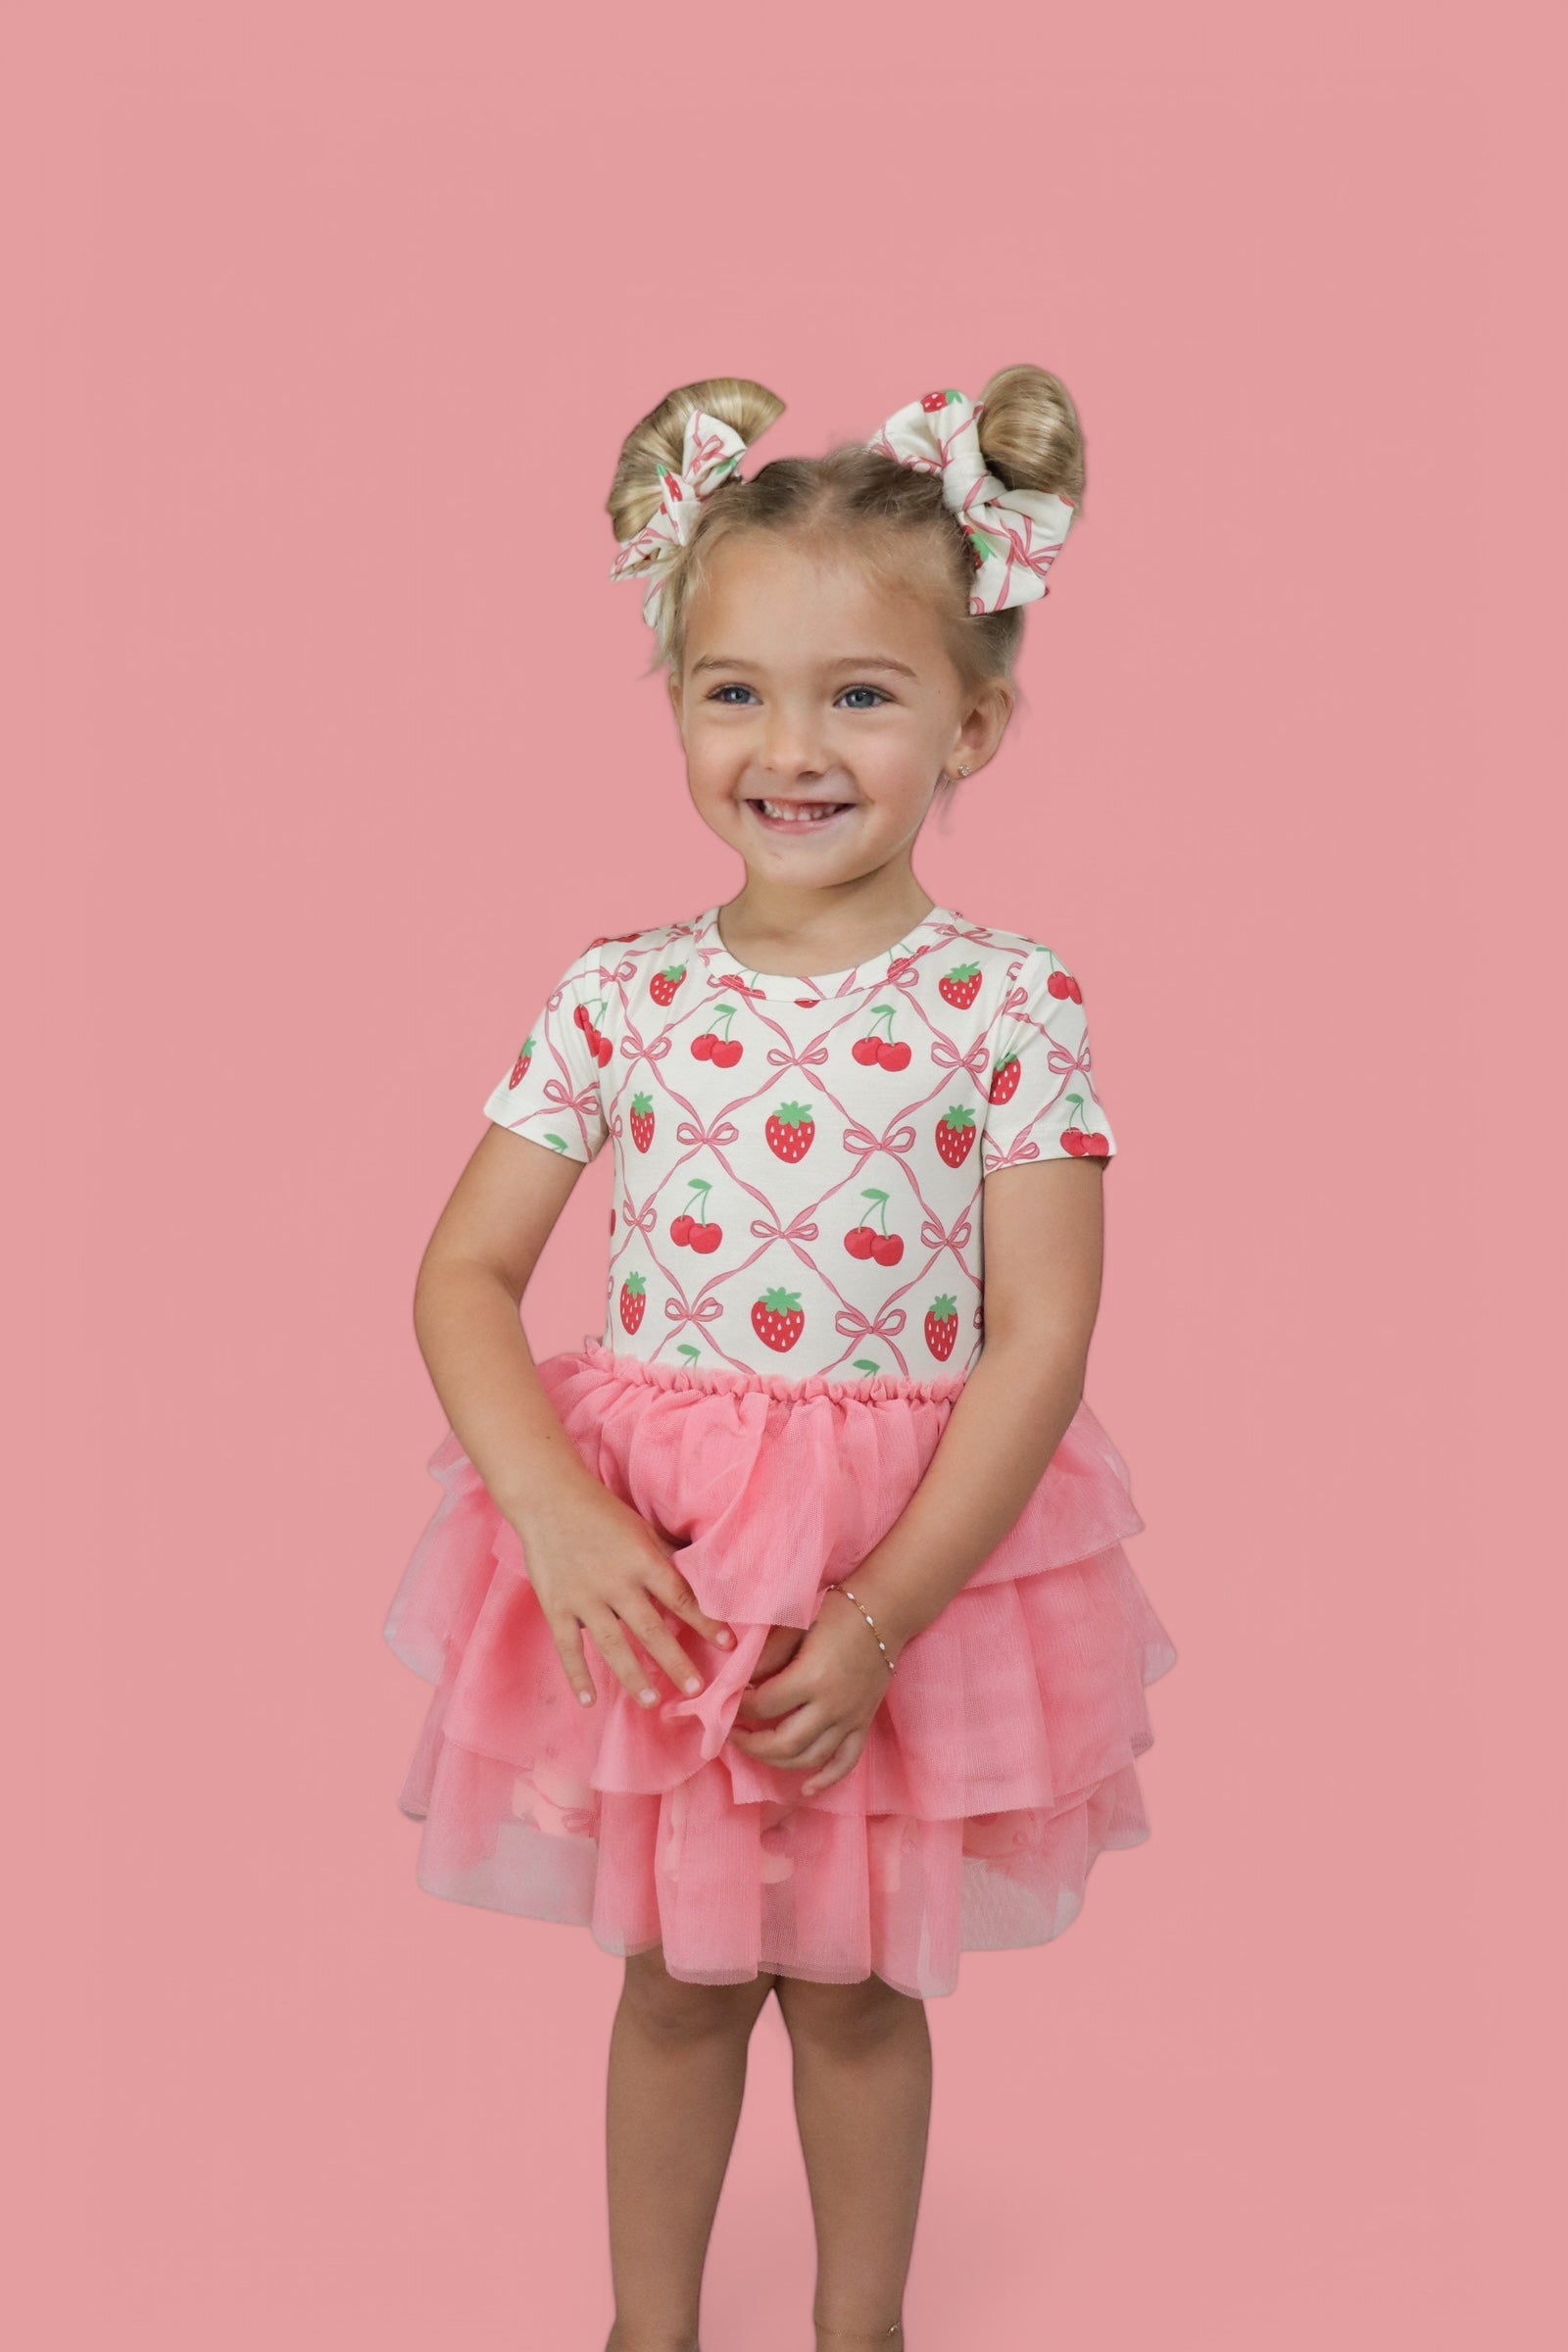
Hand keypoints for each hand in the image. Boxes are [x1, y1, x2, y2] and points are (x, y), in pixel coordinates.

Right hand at [510, 1476, 735, 1710]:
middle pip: (651, 1630)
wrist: (547, 1497)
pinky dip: (577, 1676)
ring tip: (650, 1702)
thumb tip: (697, 1578)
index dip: (706, 1622)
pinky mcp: (556, 1606)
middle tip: (696, 1689)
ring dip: (632, 1676)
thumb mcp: (640, 1528)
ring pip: (613, 1645)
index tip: (728, 1645)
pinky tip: (589, 1702)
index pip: (681, 1598)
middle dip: (675, 1661)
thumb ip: (663, 1557)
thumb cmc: (601, 1511)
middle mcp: (616, 1583)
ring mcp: (584, 1597)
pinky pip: (568, 1648)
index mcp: (642, 1560)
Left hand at [726, 1588, 896, 1795]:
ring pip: (810, 1758)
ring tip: (756, 1751)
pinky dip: (827, 1779)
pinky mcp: (863, 1723)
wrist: (885, 1611)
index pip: (764, 1705)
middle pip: (784, 1743)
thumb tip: (737, 1683)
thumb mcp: (795, 1626)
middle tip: (731, 1735)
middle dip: (751, 1744)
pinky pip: (846, 1761)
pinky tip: (806, 1788)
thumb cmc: (836, 1613)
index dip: (739, 1707)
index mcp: (811, 1678)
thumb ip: (767, 1657)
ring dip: (777, 1761)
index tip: (725, 1702)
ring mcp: (850, 1718)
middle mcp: (831, 1705)